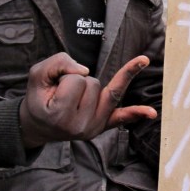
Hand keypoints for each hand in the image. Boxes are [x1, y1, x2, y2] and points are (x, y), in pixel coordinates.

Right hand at [19, 52, 156, 147]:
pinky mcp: (103, 127)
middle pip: (94, 83)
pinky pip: (122, 117)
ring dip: (92, 89)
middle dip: (79, 81)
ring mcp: (94, 128)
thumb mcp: (37, 74)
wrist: (37, 125)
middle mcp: (80, 125)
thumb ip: (58, 63)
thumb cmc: (38, 98)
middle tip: (62, 96)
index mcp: (61, 114)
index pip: (76, 79)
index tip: (53, 91)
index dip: (65, 76)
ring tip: (75, 101)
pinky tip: (152, 113)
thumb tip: (85, 70)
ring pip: (108, 91)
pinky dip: (136, 113)